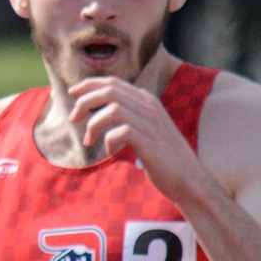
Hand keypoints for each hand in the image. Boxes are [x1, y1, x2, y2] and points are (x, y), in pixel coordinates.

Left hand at [67, 76, 199, 196]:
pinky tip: (109, 151)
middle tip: (73, 119)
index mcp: (148, 101)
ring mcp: (151, 124)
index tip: (72, 92)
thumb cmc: (162, 155)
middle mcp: (150, 108)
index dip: (90, 84)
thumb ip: (128, 116)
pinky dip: (107, 140)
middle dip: (84, 102)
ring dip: (93, 124)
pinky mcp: (149, 142)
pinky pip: (120, 131)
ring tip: (88, 140)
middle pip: (109, 92)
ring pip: (112, 109)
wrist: (188, 177)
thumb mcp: (145, 128)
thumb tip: (99, 111)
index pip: (114, 83)